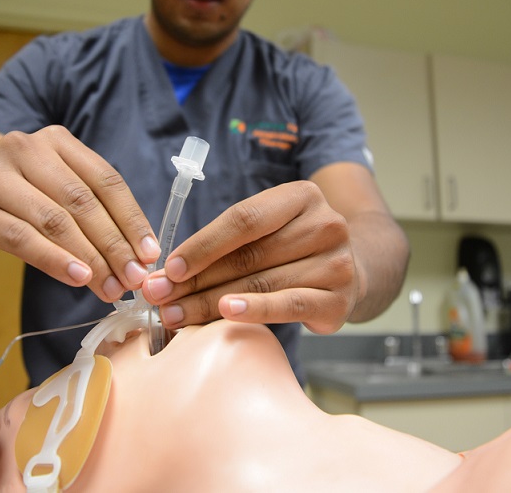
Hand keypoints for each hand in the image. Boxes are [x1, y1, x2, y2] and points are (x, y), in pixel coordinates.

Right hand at [0, 126, 159, 299]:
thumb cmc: (18, 204)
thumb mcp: (56, 195)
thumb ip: (94, 215)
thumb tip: (139, 255)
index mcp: (56, 141)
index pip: (105, 180)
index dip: (132, 218)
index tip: (150, 253)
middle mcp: (24, 148)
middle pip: (82, 202)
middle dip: (113, 244)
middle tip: (133, 278)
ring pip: (54, 220)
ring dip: (88, 258)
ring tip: (109, 286)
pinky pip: (22, 237)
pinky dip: (54, 260)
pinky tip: (77, 277)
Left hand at [142, 181, 358, 333]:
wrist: (351, 271)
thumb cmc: (293, 248)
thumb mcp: (268, 229)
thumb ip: (226, 242)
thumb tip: (165, 272)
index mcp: (301, 196)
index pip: (244, 219)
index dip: (203, 244)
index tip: (168, 267)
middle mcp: (325, 225)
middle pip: (249, 255)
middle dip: (196, 279)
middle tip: (160, 297)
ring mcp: (336, 264)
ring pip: (262, 283)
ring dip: (211, 302)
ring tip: (177, 314)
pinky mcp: (339, 301)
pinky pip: (289, 306)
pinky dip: (256, 310)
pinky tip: (227, 314)